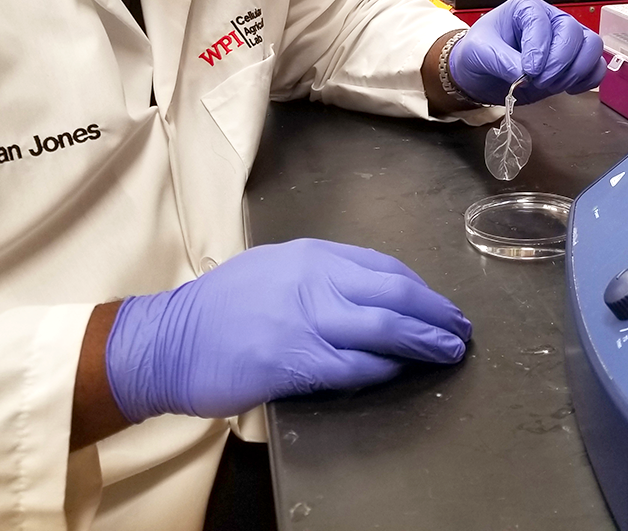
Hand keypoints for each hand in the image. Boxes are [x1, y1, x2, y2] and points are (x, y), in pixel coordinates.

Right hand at [105, 239, 470, 420]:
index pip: (385, 268)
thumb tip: (369, 295)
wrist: (167, 340)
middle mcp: (314, 280)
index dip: (421, 290)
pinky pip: (353, 364)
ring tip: (447, 352)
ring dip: (423, 341)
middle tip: (460, 330)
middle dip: (436, 313)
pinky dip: (383, 368)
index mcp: (312, 256)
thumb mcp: (274, 269)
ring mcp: (304, 319)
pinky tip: (399, 371)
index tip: (441, 306)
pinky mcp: (292, 359)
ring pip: (383, 327)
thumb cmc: (218, 308)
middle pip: (395, 294)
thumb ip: (321, 277)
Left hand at [448, 0, 605, 105]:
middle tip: (539, 80)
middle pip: (574, 33)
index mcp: (527, 8)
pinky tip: (567, 88)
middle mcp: (551, 20)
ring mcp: (565, 40)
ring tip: (552, 85)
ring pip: (592, 47)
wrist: (483, 72)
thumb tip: (522, 74)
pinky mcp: (573, 61)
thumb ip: (500, 60)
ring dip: (576, 71)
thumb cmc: (480, 51)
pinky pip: (596, 66)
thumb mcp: (478, 50)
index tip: (528, 70)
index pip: (543, 22)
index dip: (539, 48)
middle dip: (558, 63)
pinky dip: (587, 80)